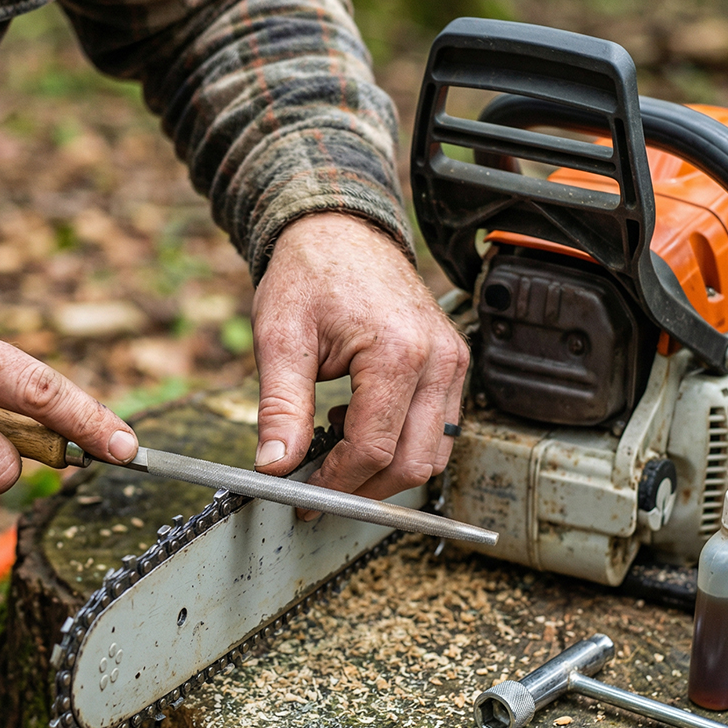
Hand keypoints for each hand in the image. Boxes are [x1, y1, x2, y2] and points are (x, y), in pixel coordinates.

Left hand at [250, 213, 468, 503]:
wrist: (340, 231)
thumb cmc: (309, 275)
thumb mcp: (280, 339)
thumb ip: (279, 408)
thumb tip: (275, 468)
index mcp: (397, 352)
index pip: (373, 449)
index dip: (336, 483)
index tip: (303, 497)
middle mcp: (438, 360)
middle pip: (413, 463)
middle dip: (364, 489)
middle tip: (318, 492)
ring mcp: (452, 362)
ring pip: (432, 454)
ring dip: (385, 470)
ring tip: (335, 448)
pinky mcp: (452, 365)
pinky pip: (438, 429)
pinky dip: (401, 444)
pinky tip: (358, 424)